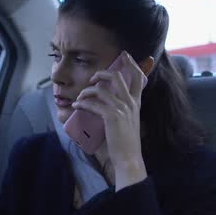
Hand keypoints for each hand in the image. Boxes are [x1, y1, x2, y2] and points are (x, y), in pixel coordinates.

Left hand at [72, 52, 147, 190]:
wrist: (129, 158)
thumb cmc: (126, 142)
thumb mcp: (129, 122)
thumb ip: (122, 110)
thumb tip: (107, 102)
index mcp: (136, 103)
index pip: (138, 78)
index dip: (132, 64)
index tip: (125, 56)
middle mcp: (131, 103)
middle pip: (117, 77)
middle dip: (102, 73)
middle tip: (93, 79)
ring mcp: (122, 108)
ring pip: (101, 89)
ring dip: (87, 91)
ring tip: (80, 97)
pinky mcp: (112, 116)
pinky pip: (93, 104)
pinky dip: (83, 103)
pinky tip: (77, 106)